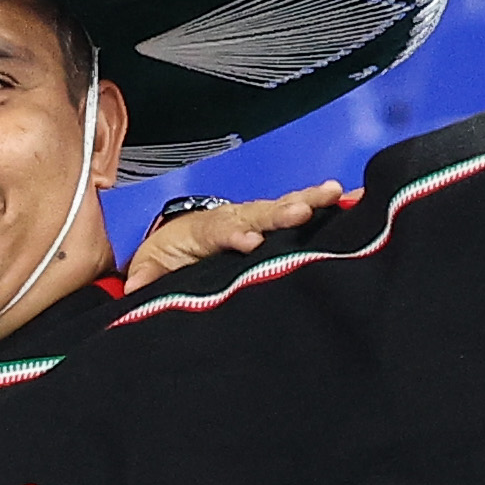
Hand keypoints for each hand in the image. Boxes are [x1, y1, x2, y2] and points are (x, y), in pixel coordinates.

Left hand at [127, 183, 347, 284]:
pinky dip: (323, 204)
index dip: (235, 234)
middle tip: (302, 210)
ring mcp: (253, 217)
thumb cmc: (167, 256)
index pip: (219, 230)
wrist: (177, 240)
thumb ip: (146, 277)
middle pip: (257, 213)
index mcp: (201, 231)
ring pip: (280, 206)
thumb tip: (135, 291)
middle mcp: (232, 218)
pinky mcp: (270, 221)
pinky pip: (297, 209)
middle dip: (279, 213)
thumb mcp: (149, 267)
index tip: (250, 242)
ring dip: (308, 199)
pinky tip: (349, 198)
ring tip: (335, 193)